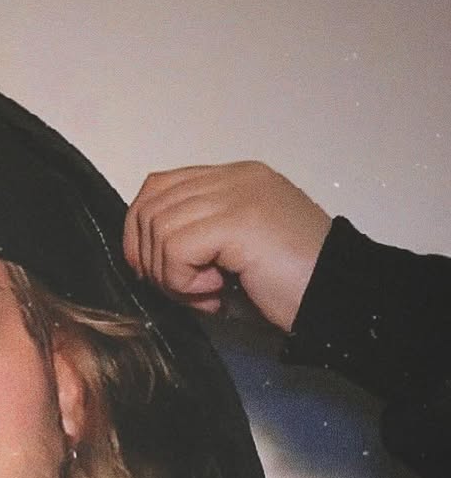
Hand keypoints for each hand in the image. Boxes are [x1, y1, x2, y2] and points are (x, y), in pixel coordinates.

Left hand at [123, 161, 332, 331]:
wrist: (335, 298)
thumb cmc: (289, 289)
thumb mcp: (232, 258)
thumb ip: (194, 243)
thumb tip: (146, 260)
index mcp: (233, 181)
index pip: (159, 188)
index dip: (141, 234)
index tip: (162, 274)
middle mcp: (233, 179)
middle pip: (149, 206)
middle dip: (152, 260)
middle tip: (186, 290)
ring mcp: (237, 194)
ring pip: (158, 228)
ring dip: (171, 276)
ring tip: (209, 294)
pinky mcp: (238, 219)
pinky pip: (175, 248)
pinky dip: (183, 281)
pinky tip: (216, 292)